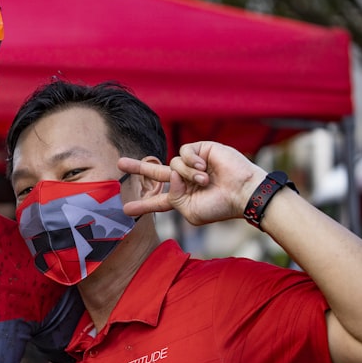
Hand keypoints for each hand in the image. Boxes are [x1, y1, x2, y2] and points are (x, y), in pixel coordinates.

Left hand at [119, 140, 265, 225]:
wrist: (242, 192)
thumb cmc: (220, 206)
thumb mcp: (190, 212)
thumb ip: (173, 198)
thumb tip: (170, 175)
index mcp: (183, 197)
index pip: (159, 200)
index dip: (143, 204)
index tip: (126, 210)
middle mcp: (185, 180)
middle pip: (155, 173)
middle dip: (138, 168)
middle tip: (119, 163)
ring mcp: (193, 164)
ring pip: (173, 164)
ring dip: (187, 174)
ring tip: (205, 181)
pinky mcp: (201, 150)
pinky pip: (183, 152)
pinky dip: (191, 161)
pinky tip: (205, 168)